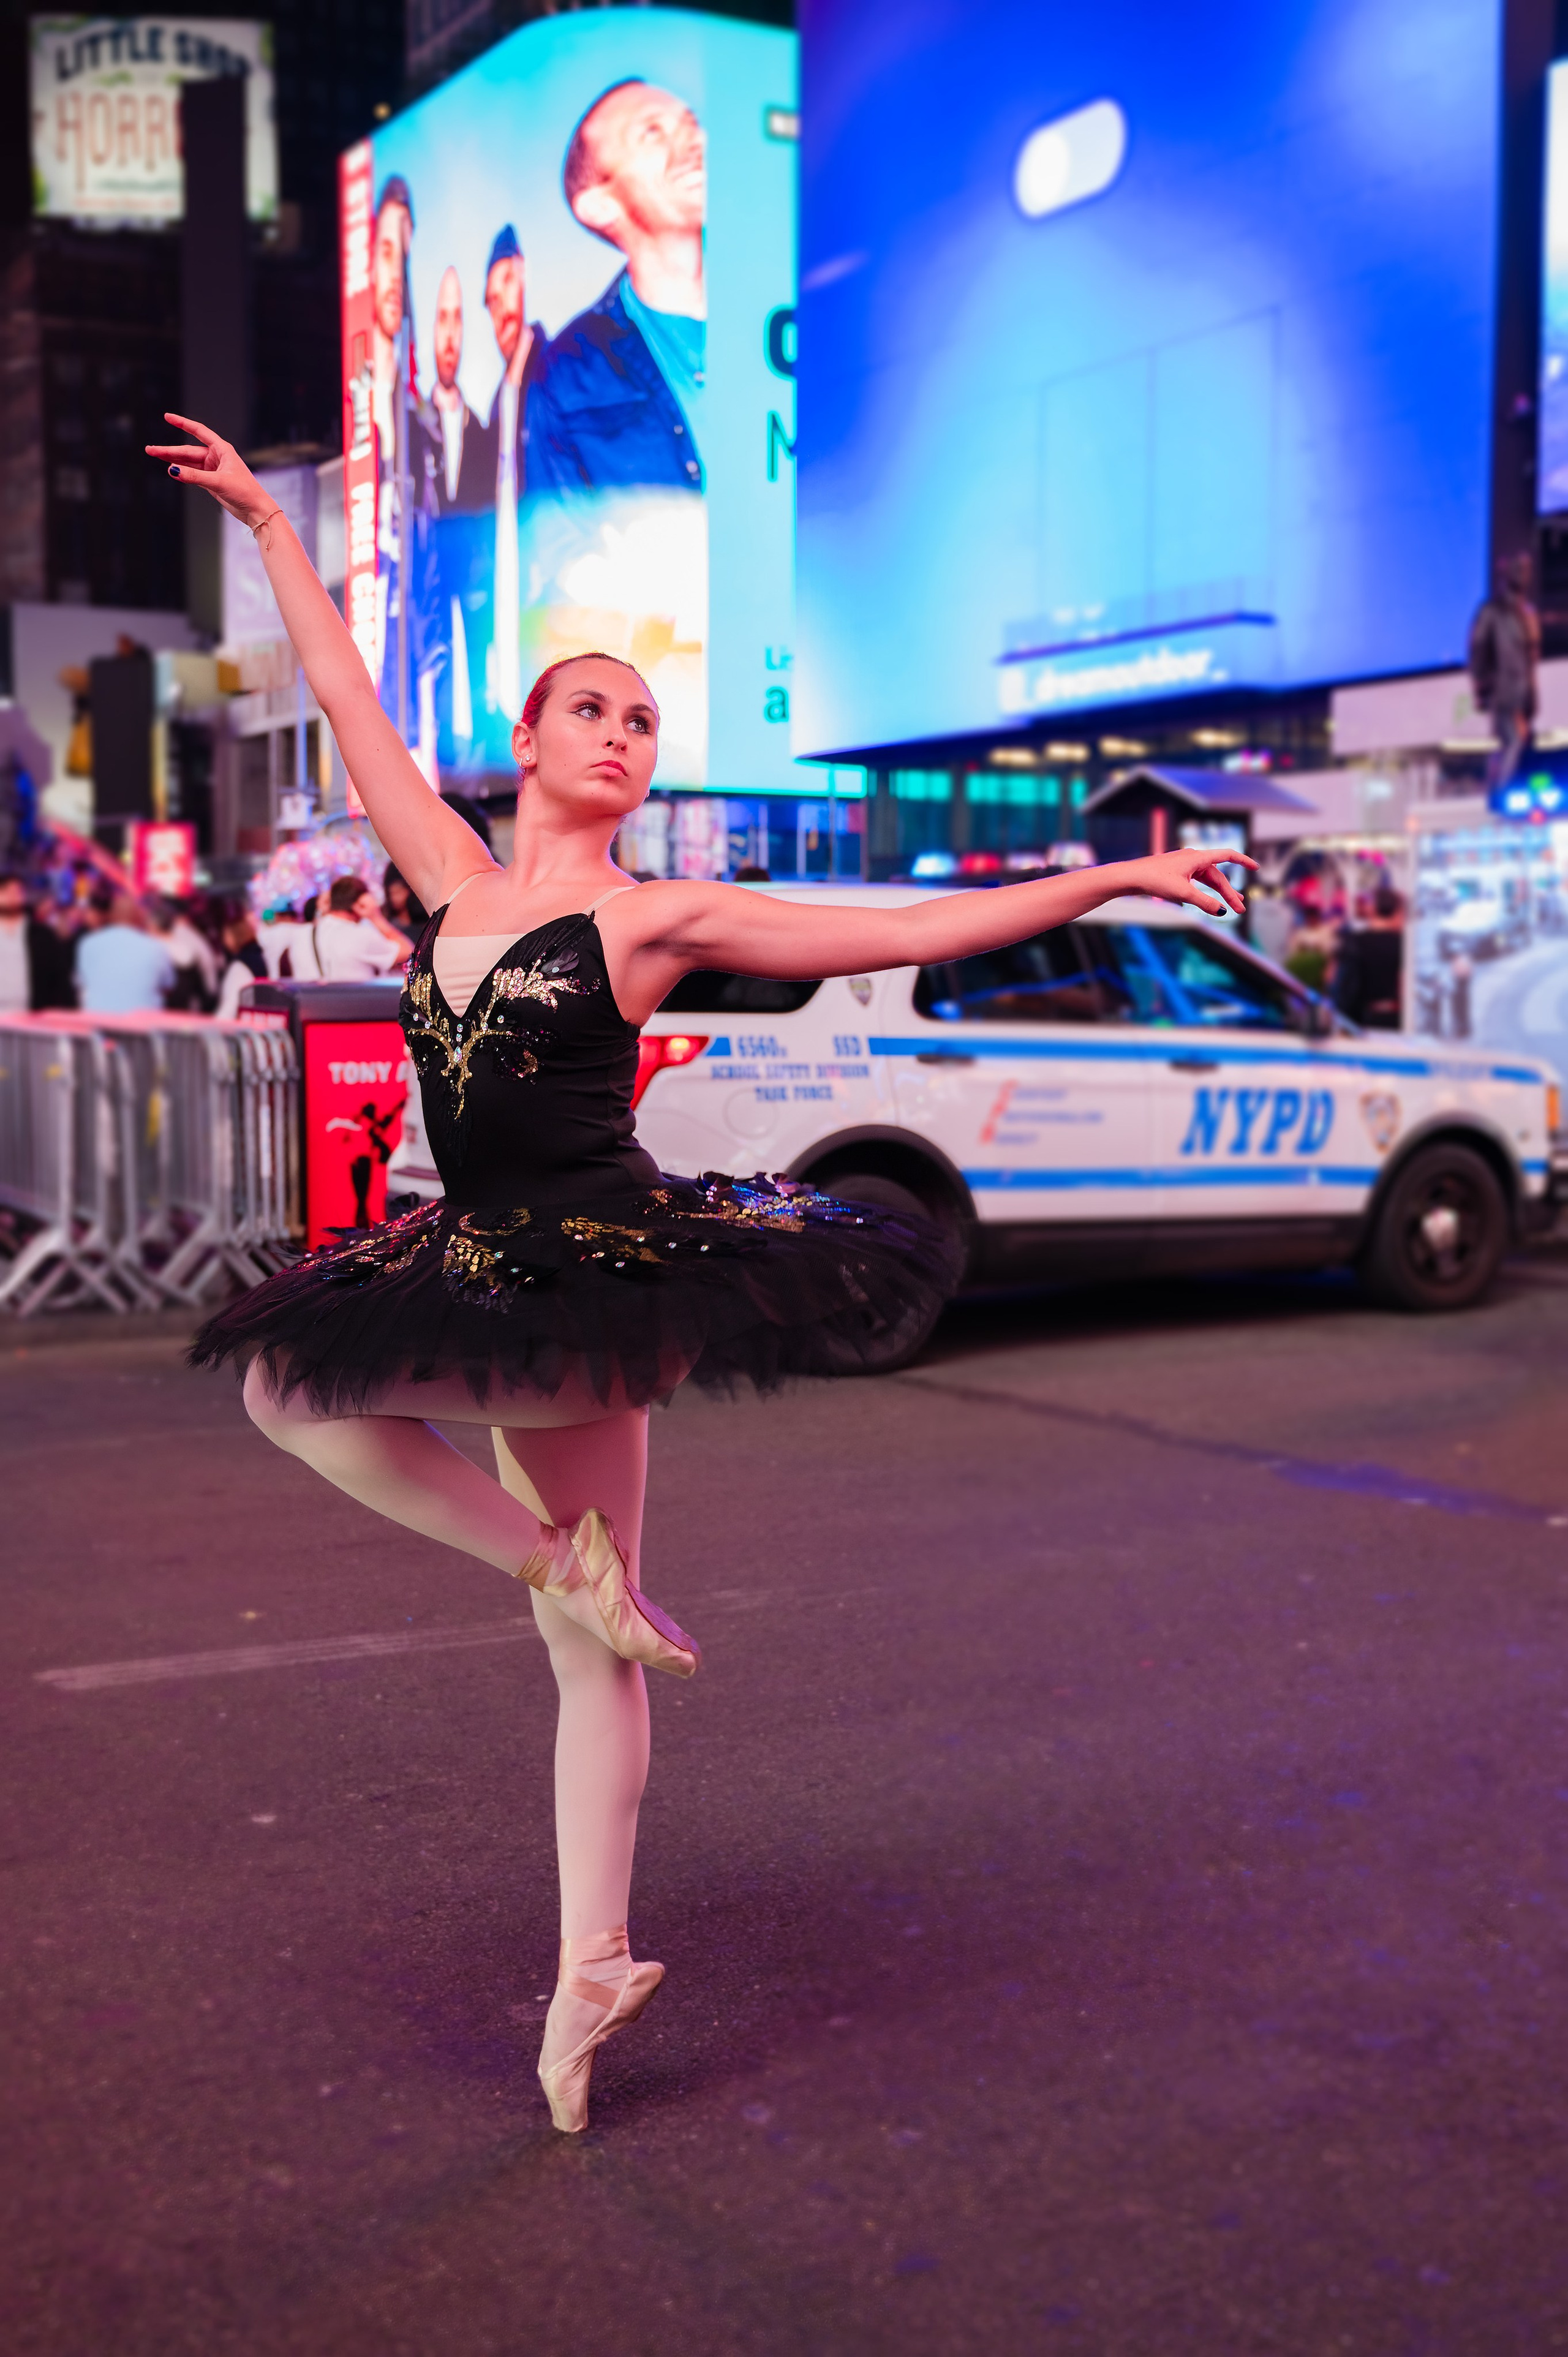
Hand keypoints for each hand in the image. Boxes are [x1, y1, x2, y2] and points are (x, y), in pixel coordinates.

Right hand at [145, 413, 273, 527]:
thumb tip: (173, 470)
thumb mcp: (218, 482)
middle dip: (169, 450)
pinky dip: (182, 472)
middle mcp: (216, 457)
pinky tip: (170, 469)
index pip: (199, 431)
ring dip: (173, 460)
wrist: (255, 510)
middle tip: (150, 449)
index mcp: (222, 449)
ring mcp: (213, 469)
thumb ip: (194, 476)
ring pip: (188, 462)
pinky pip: (192, 473)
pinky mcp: (211, 481)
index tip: (167, 416)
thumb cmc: (244, 492)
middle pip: (188, 450)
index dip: (182, 423)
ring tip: (154, 456)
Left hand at [1125, 844, 1256, 917]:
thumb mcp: (1183, 894)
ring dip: (1220, 894)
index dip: (1243, 861)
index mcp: (1198, 858)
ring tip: (1233, 906)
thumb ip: (1204, 902)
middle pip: (1218, 876)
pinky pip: (1197, 882)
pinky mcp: (1177, 873)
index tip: (1256, 867)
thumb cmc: (1155, 880)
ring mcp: (1185, 866)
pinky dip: (1206, 892)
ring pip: (1208, 881)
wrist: (1131, 876)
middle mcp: (1193, 859)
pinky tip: (1210, 901)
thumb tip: (1222, 911)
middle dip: (1230, 893)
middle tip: (1240, 910)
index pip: (1227, 855)